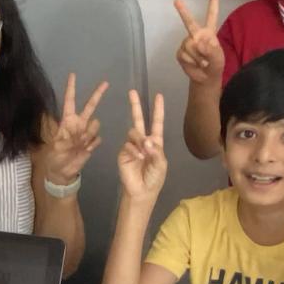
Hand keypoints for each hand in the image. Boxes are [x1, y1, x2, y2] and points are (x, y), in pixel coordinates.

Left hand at [43, 72, 106, 185]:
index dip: (71, 89)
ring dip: (89, 134)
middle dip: (97, 94)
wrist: (62, 172)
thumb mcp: (55, 146)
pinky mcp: (92, 143)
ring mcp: (86, 133)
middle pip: (89, 106)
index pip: (69, 101)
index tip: (73, 75)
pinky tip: (84, 150)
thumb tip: (76, 130)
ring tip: (80, 144)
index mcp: (67, 122)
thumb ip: (67, 137)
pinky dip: (92, 144)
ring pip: (95, 125)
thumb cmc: (54, 158)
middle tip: (105, 83)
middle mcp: (78, 124)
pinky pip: (97, 139)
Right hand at [117, 90, 165, 204]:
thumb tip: (146, 140)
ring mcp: (131, 146)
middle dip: (135, 105)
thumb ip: (156, 151)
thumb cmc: (154, 178)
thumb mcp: (161, 164)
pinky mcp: (123, 153)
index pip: (156, 122)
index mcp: (155, 142)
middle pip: (138, 119)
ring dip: (140, 140)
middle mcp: (143, 140)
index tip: (159, 96)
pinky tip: (138, 157)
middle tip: (132, 92)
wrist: (142, 191)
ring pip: (133, 132)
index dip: (158, 110)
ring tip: (144, 152)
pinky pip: (127, 145)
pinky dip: (134, 150)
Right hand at [173, 0, 224, 87]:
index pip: (212, 13)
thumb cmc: (215, 65)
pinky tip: (195, 64)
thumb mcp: (219, 57)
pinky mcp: (180, 52)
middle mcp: (196, 34)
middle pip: (189, 21)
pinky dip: (191, 61)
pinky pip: (184, 54)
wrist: (205, 78)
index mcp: (209, 32)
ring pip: (189, 45)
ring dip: (197, 56)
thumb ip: (211, 49)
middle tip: (176, 0)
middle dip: (182, 11)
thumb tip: (199, 43)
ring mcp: (187, 43)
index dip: (213, 0)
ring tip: (203, 62)